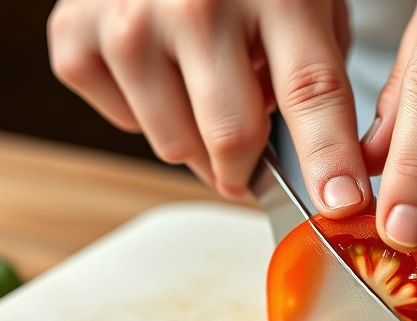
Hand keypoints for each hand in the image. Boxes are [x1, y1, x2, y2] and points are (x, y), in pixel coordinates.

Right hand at [47, 0, 371, 216]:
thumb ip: (318, 67)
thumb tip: (327, 165)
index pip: (310, 89)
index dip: (328, 156)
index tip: (340, 205)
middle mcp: (196, 6)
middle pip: (233, 137)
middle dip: (249, 172)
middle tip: (251, 169)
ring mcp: (130, 24)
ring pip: (176, 146)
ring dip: (199, 142)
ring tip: (204, 91)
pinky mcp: (75, 41)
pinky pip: (127, 125)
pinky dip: (148, 113)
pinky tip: (159, 69)